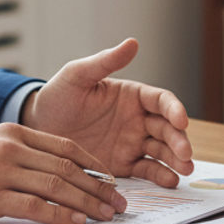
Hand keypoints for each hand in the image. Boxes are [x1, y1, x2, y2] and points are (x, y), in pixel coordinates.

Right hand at [0, 123, 127, 223]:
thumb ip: (19, 152)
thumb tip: (52, 172)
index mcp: (15, 133)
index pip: (66, 147)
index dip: (94, 165)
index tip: (111, 180)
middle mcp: (12, 147)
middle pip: (68, 167)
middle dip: (98, 187)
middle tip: (118, 203)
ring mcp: (2, 170)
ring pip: (57, 186)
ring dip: (87, 203)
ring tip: (106, 215)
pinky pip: (34, 206)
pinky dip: (60, 215)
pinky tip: (76, 222)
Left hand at [23, 37, 192, 186]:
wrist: (37, 129)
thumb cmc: (57, 96)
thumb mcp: (78, 76)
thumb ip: (106, 61)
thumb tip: (133, 42)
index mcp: (132, 96)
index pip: (161, 101)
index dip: (174, 109)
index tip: (181, 121)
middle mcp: (137, 119)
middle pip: (167, 128)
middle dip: (179, 140)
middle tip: (186, 153)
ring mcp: (131, 143)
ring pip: (162, 151)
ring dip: (176, 159)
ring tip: (185, 170)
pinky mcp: (123, 165)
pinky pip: (146, 170)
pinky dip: (160, 176)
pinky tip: (169, 181)